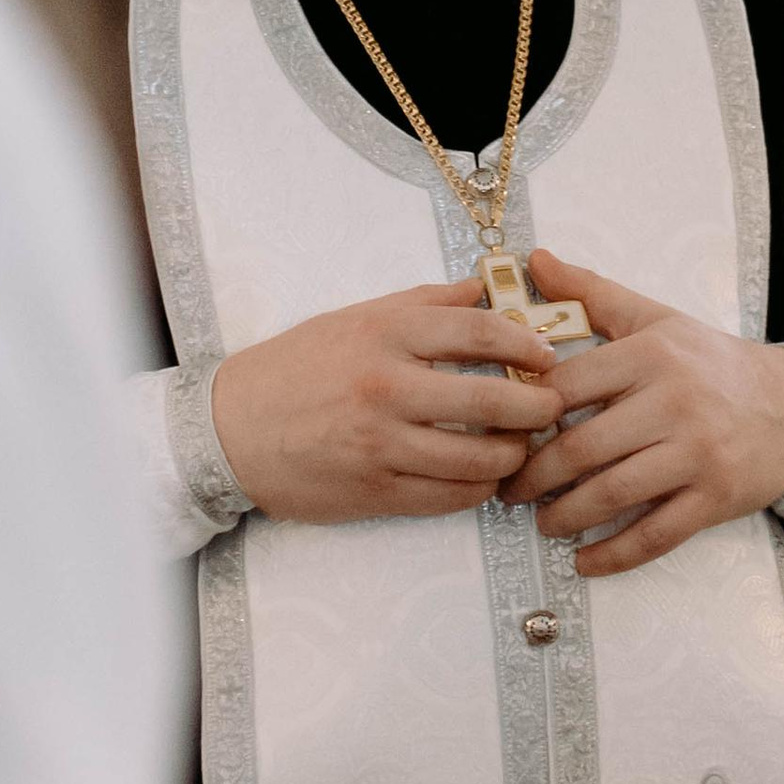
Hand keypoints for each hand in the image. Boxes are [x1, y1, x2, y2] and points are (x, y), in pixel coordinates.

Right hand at [210, 284, 559, 524]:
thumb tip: (483, 287)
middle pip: (490, 401)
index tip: (547, 356)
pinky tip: (486, 478)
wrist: (231, 429)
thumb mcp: (355, 318)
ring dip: (514, 455)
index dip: (526, 345)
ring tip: (522, 446)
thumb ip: (424, 303)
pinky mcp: (376, 491)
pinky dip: (479, 489)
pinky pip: (450, 497)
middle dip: (537, 408)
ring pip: (478, 458)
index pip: (478, 332)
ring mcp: (381, 444)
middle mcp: (386, 387)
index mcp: (384, 333)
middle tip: (553, 409)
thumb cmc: (296, 368)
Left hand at [503, 250, 783, 579]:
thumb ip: (590, 292)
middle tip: (509, 487)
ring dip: (564, 516)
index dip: (524, 413)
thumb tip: (532, 260)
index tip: (501, 430)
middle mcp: (673, 402)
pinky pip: (654, 535)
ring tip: (541, 521)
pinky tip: (584, 560)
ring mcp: (696, 454)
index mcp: (651, 354)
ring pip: (611, 494)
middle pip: (581, 447)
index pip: (567, 387)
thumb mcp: (654, 318)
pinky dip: (612, 554)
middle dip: (533, 475)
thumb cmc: (710, 361)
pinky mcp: (714, 497)